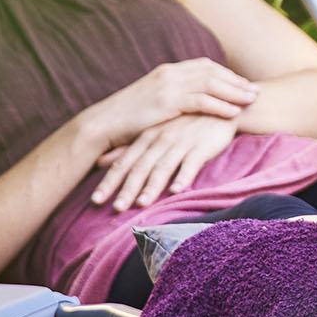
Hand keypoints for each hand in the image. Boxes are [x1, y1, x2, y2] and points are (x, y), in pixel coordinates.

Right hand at [84, 59, 257, 149]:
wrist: (103, 123)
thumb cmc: (126, 118)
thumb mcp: (152, 101)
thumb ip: (172, 96)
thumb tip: (189, 103)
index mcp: (167, 71)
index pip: (204, 66)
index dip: (226, 75)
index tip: (242, 83)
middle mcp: (170, 73)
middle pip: (212, 72)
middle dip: (235, 81)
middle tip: (256, 90)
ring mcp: (168, 85)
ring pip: (210, 84)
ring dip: (234, 92)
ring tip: (252, 100)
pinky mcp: (167, 101)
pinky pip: (200, 101)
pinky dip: (220, 105)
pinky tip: (234, 112)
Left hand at [92, 112, 238, 209]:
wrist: (220, 108)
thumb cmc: (184, 123)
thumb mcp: (154, 132)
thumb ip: (130, 148)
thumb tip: (101, 162)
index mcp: (146, 137)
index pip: (124, 162)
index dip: (109, 181)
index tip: (96, 200)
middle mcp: (160, 140)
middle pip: (140, 167)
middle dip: (127, 188)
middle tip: (116, 208)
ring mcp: (181, 142)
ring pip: (163, 166)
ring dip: (152, 186)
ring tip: (142, 204)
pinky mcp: (202, 146)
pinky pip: (192, 163)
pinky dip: (184, 176)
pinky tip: (177, 190)